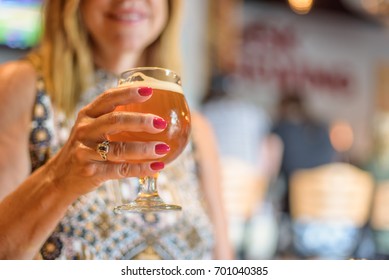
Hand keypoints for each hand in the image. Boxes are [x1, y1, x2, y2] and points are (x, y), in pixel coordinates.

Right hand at [44, 85, 167, 196]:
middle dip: (140, 121)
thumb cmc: (85, 149)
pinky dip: (140, 169)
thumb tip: (151, 113)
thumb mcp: (91, 129)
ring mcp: (85, 152)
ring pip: (119, 149)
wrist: (60, 177)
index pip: (108, 98)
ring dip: (144, 149)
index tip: (149, 90)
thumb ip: (112, 120)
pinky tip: (157, 166)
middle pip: (114, 121)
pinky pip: (120, 170)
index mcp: (87, 115)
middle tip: (161, 123)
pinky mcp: (90, 172)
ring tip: (164, 148)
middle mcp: (84, 130)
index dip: (128, 93)